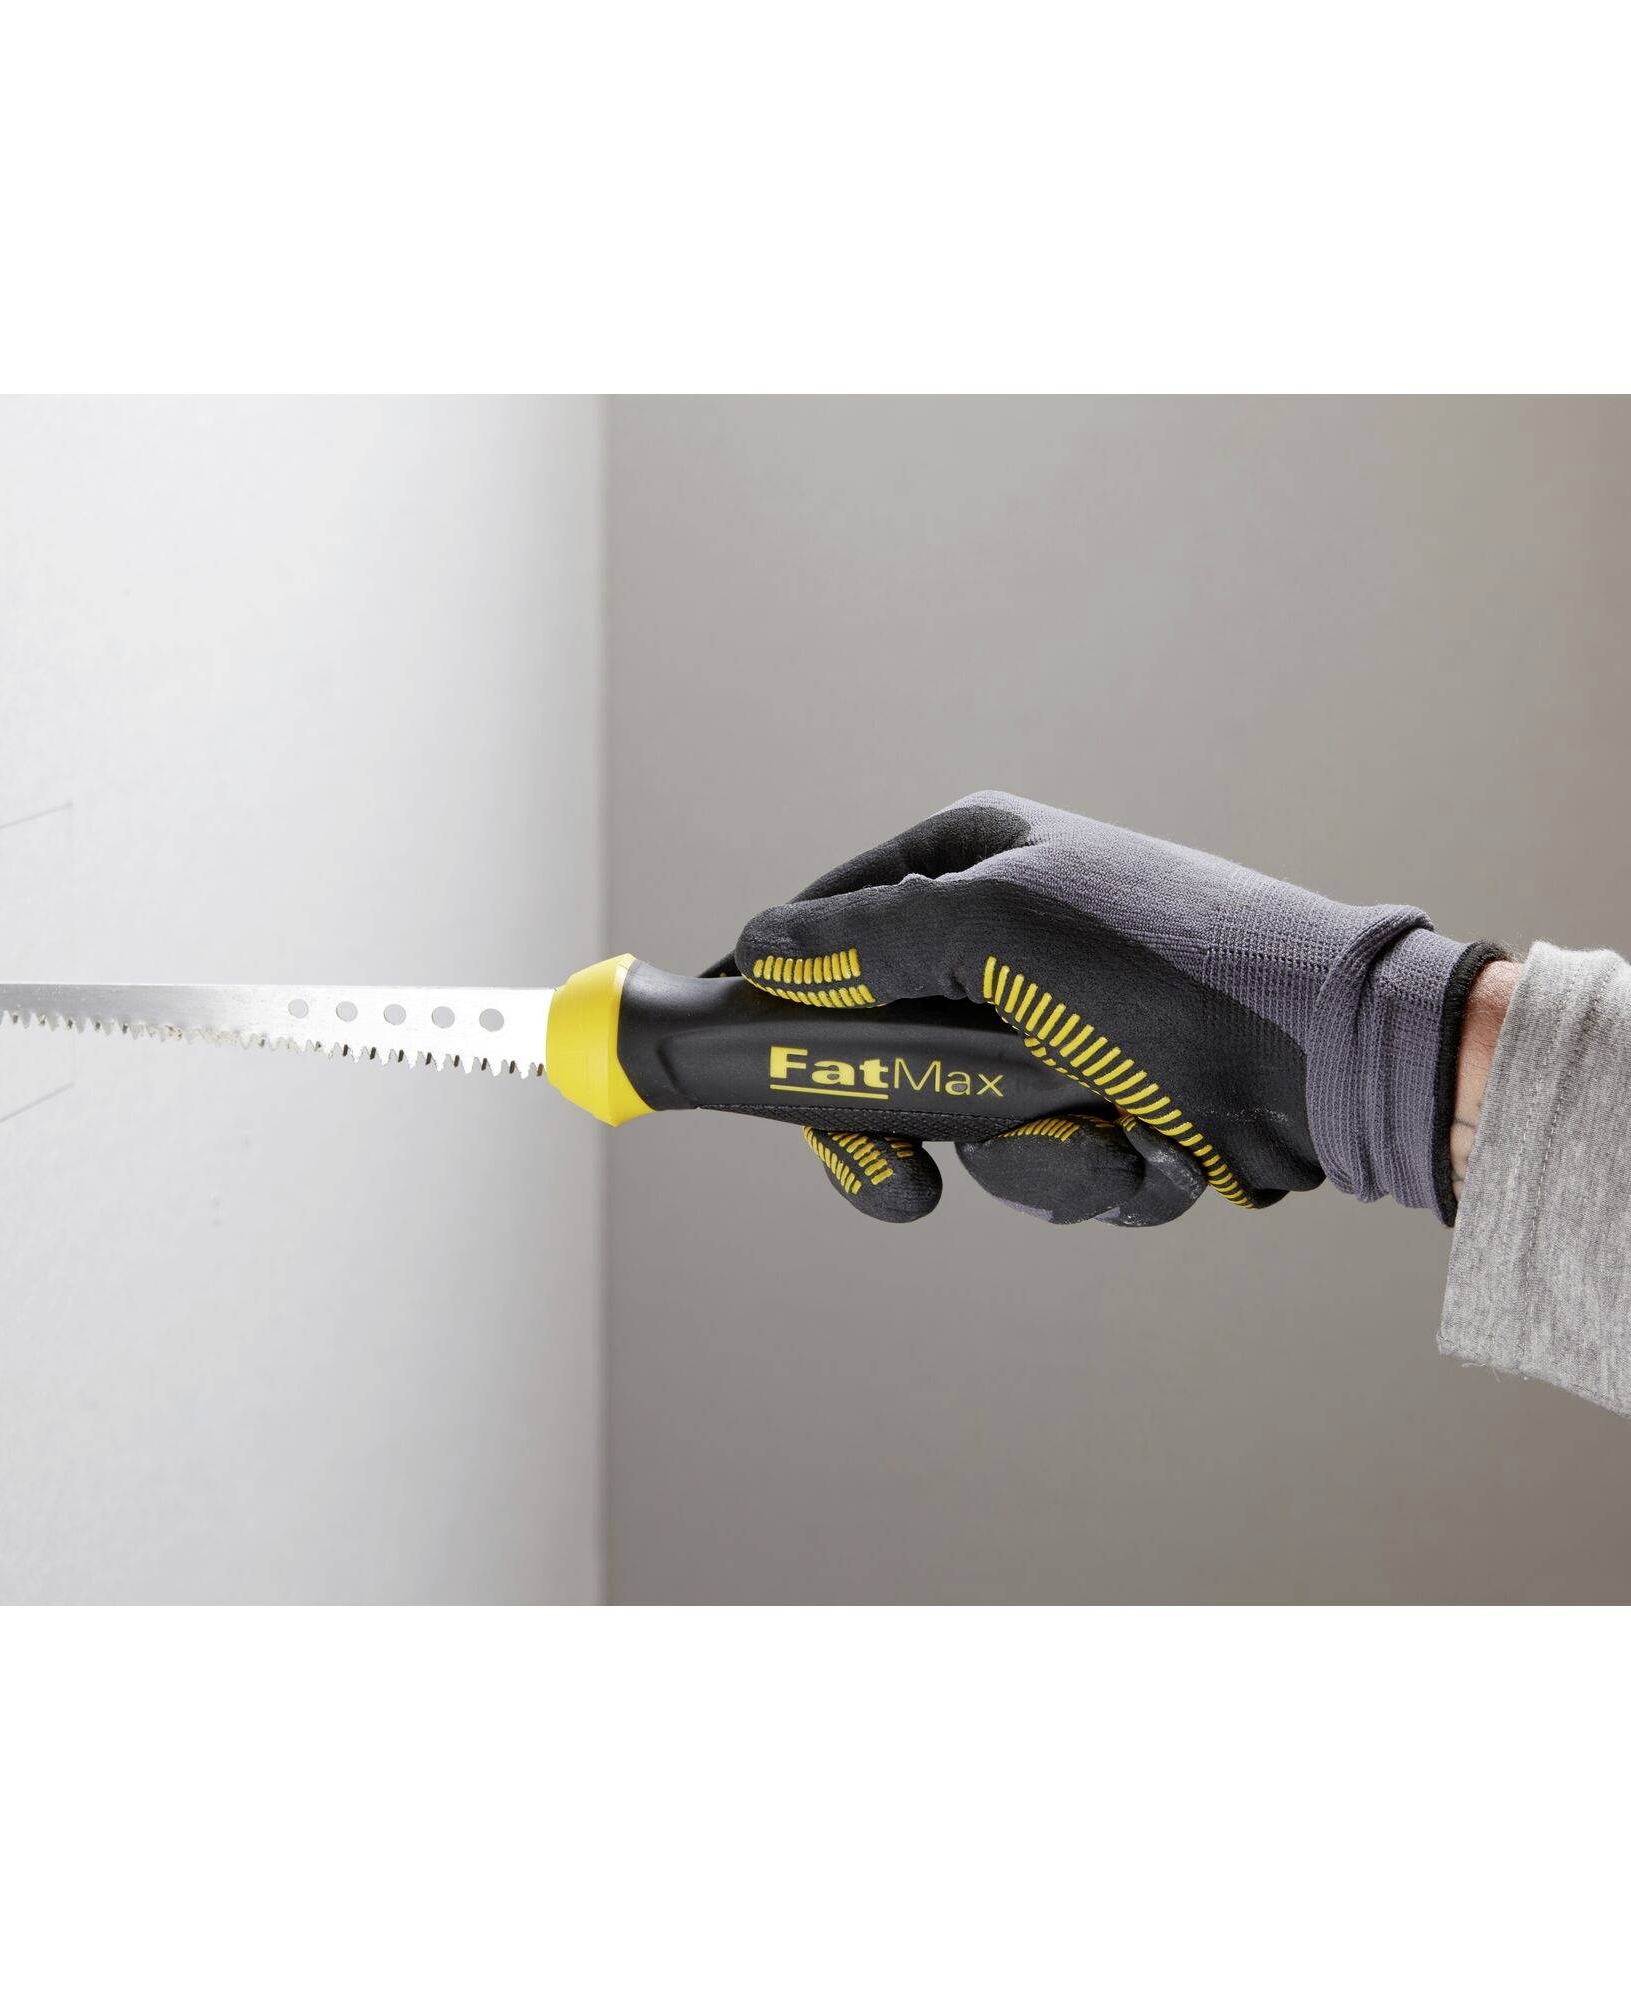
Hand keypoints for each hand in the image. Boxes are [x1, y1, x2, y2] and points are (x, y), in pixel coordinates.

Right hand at [728, 794, 1503, 1226]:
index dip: (778, 988)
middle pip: (880, 1042)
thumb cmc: (1163, 971)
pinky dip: (1092, 1172)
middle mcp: (1005, 938)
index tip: (733, 1054)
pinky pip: (1043, 1162)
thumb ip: (861, 942)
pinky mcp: (1102, 1097)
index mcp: (975, 864)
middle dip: (908, 1119)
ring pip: (963, 1122)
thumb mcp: (992, 934)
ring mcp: (1053, 1024)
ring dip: (1029, 1157)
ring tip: (1103, 1136)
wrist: (1327, 1063)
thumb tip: (755, 948)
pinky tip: (1151, 1150)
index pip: (830, 919)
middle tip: (899, 1176)